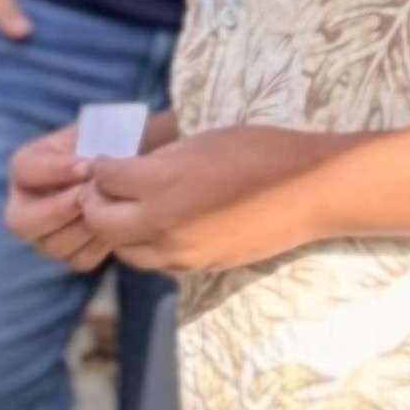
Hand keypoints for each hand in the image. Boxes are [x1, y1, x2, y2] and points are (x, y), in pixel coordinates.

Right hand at [6, 120, 141, 270]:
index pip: (24, 169)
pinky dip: (100, 245)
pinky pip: (79, 260)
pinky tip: (119, 227)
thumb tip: (94, 165)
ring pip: (51, 245)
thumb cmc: (121, 141)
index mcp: (29, 166)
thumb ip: (98, 138)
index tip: (89, 166)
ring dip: (84, 228)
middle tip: (91, 196)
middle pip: (21, 222)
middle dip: (59, 210)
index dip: (55, 170)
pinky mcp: (71, 253)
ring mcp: (45, 234)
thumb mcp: (109, 129)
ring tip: (111, 208)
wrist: (142, 166)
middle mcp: (27, 204)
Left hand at [71, 126, 296, 274]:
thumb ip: (161, 159)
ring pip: (122, 249)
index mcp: (162, 181)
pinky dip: (148, 246)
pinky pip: (153, 263)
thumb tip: (130, 168)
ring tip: (135, 210)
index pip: (104, 178)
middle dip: (98, 202)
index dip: (102, 166)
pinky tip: (165, 228)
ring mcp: (178, 251)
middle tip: (109, 187)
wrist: (312, 191)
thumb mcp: (204, 140)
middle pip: (100, 220)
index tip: (108, 161)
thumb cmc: (263, 151)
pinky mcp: (196, 268)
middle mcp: (160, 222)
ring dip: (119, 229)